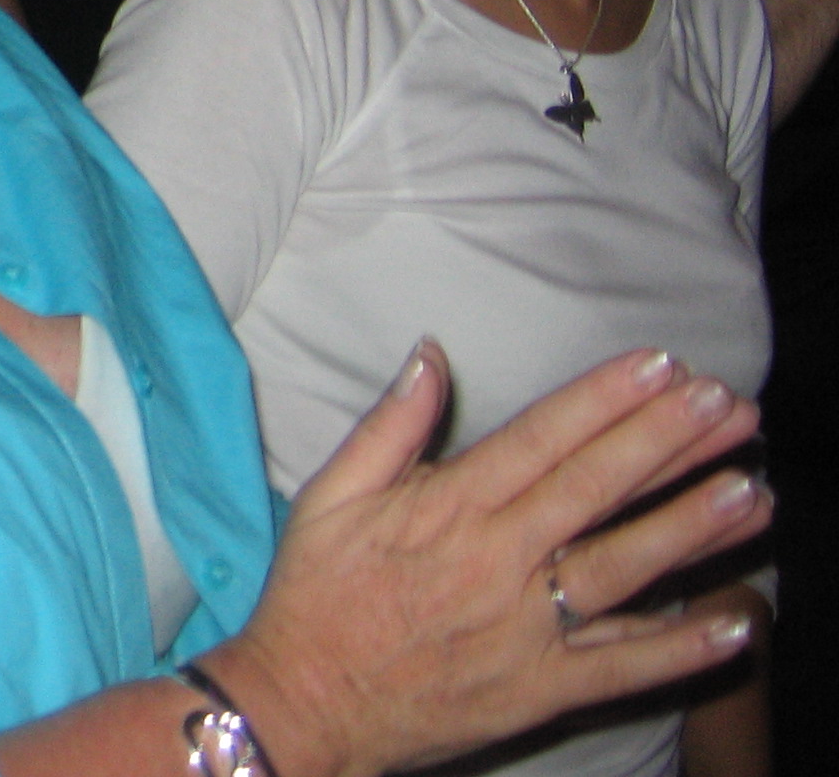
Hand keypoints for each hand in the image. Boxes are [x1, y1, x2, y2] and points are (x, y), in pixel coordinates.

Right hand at [207, 342, 769, 776]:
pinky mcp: (540, 688)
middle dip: (666, 443)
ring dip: (689, 529)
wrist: (304, 702)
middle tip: (729, 407)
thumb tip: (431, 354)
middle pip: (595, 490)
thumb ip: (389, 423)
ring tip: (752, 492)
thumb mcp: (332, 493)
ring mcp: (524, 627)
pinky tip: (734, 624)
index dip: (605, 398)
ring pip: (621, 569)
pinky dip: (678, 650)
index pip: (542, 437)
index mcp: (448, 506)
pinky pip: (620, 669)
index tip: (662, 365)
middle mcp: (496, 560)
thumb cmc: (316, 593)